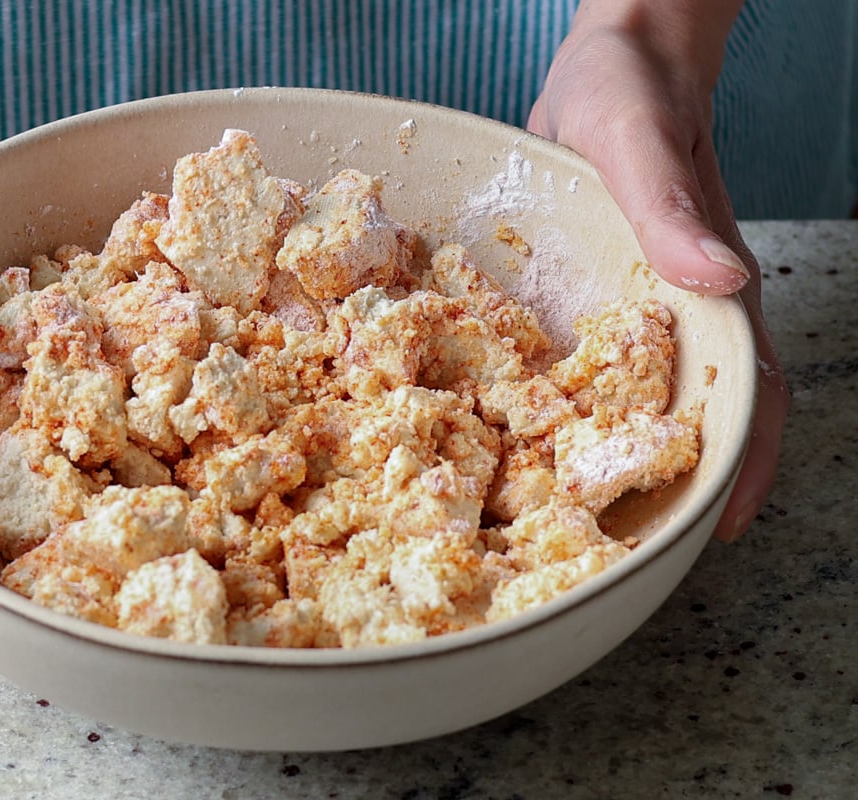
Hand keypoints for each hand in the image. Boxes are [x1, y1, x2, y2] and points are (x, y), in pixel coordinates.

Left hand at [528, 0, 789, 541]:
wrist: (611, 63)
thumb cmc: (632, 92)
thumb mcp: (638, 140)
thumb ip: (670, 205)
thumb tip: (722, 282)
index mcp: (708, 292)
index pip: (745, 396)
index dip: (741, 467)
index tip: (714, 531)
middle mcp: (677, 313)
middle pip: (693, 416)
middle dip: (670, 485)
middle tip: (620, 550)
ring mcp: (636, 310)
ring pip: (639, 399)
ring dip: (618, 456)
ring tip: (568, 517)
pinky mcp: (595, 297)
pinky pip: (591, 365)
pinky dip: (570, 407)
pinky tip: (524, 435)